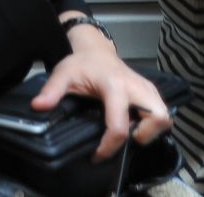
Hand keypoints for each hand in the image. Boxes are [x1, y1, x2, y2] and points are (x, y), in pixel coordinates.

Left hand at [33, 45, 170, 160]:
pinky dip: (153, 123)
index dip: (109, 146)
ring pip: (165, 116)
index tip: (97, 155)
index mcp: (114, 85)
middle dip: (145, 135)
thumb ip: (52, 90)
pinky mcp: (151, 91)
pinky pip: (162, 112)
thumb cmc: (81, 63)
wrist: (96, 49)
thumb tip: (38, 107)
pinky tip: (134, 124)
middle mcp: (136, 87)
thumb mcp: (63, 73)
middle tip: (126, 139)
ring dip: (151, 130)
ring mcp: (147, 88)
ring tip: (130, 132)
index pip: (119, 124)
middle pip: (158, 117)